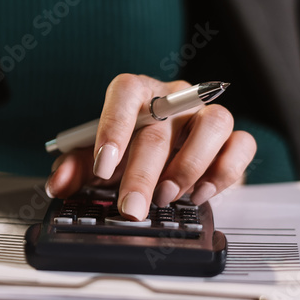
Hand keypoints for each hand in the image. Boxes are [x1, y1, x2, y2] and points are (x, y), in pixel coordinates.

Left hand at [45, 74, 255, 219]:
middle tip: (131, 207)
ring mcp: (205, 114)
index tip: (102, 166)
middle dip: (143, 172)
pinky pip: (241, 144)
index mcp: (137, 93)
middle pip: (162, 124)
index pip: (124, 92)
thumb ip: (73, 169)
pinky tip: (200, 193)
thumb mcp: (95, 159)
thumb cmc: (128, 151)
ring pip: (213, 123)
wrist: (164, 159)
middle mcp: (174, 98)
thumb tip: (58, 183)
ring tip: (167, 196)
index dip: (113, 127)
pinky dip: (223, 172)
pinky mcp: (233, 138)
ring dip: (188, 165)